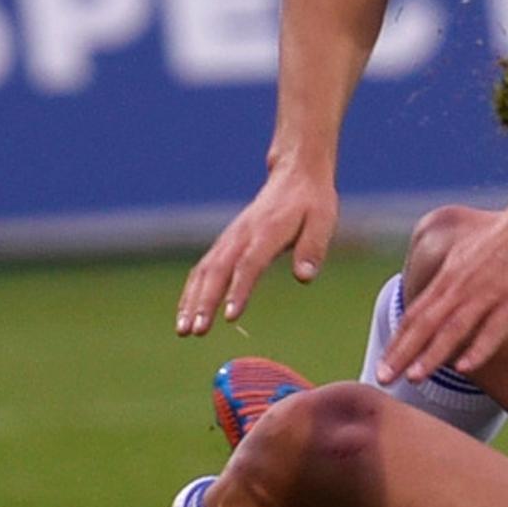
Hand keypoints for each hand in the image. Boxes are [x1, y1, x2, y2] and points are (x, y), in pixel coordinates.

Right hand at [176, 163, 338, 337]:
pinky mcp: (226, 243)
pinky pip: (203, 268)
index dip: (238, 290)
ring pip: (204, 270)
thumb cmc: (311, 203)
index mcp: (268, 231)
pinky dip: (191, 291)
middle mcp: (242, 234)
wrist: (294, 174)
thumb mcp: (323, 221)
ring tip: (184, 330)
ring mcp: (230, 238)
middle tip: (196, 331)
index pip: (249, 264)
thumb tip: (304, 277)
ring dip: (191, 300)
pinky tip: (186, 315)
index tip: (229, 316)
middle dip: (204, 302)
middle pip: (218, 270)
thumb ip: (312, 249)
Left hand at [376, 199, 507, 382]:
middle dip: (402, 353)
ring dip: (432, 354)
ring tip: (413, 376)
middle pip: (426, 323)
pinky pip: (495, 327)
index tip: (382, 367)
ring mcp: (491, 291)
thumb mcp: (471, 256)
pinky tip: (464, 368)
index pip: (416, 314)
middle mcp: (464, 285)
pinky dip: (478, 348)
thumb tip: (441, 306)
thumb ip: (455, 281)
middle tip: (382, 379)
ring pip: (454, 327)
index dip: (398, 343)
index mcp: (452, 276)